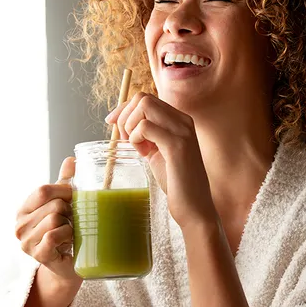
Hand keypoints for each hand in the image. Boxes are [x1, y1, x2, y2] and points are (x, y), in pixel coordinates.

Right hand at [15, 157, 81, 284]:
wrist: (69, 264)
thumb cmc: (64, 231)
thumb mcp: (63, 203)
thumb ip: (64, 182)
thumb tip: (71, 159)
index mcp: (23, 210)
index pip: (43, 191)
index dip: (64, 191)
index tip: (74, 199)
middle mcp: (19, 226)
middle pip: (53, 204)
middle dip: (70, 210)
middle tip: (73, 221)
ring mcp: (26, 242)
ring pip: (55, 218)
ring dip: (70, 224)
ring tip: (70, 232)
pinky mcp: (38, 255)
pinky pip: (55, 235)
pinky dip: (67, 235)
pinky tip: (68, 241)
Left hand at [106, 92, 215, 228]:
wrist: (195, 208)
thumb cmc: (176, 183)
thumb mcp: (157, 152)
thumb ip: (147, 136)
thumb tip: (122, 122)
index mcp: (180, 120)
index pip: (146, 98)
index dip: (124, 108)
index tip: (111, 122)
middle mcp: (183, 121)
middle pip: (143, 98)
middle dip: (125, 116)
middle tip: (127, 140)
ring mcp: (182, 131)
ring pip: (143, 106)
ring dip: (130, 126)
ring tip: (137, 147)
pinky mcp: (177, 145)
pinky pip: (144, 127)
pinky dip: (136, 139)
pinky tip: (143, 154)